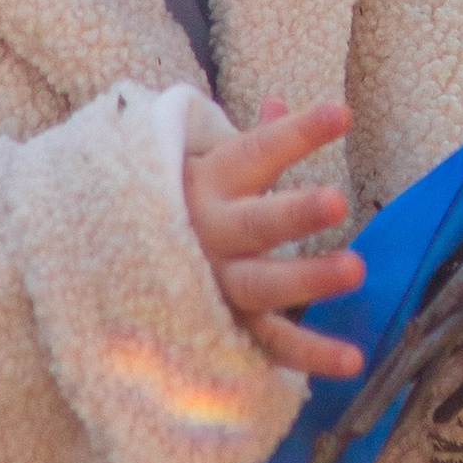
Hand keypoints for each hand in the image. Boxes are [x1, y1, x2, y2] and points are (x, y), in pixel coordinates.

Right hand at [183, 97, 365, 379]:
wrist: (105, 264)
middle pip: (256, 222)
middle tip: (338, 200)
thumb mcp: (208, 168)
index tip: (342, 113)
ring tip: (357, 270)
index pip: (258, 151)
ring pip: (263, 284)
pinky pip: (269, 344)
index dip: (298, 133)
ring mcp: (218, 284)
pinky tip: (353, 360)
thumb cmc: (181, 206)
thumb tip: (280, 101)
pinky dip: (310, 355)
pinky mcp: (228, 329)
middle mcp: (213, 234)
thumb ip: (253, 142)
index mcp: (211, 183)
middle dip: (295, 212)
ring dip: (308, 279)